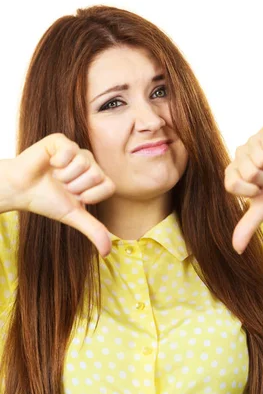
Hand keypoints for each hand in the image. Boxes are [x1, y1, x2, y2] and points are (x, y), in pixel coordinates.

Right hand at [7, 133, 115, 256]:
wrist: (21, 191)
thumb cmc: (46, 201)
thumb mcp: (73, 216)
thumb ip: (93, 230)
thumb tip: (106, 253)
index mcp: (95, 178)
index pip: (109, 186)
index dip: (91, 196)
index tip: (75, 197)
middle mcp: (89, 162)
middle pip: (97, 175)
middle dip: (76, 187)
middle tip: (62, 186)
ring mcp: (75, 150)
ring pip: (84, 163)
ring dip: (65, 176)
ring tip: (54, 176)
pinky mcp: (60, 140)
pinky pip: (70, 150)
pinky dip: (57, 162)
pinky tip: (50, 163)